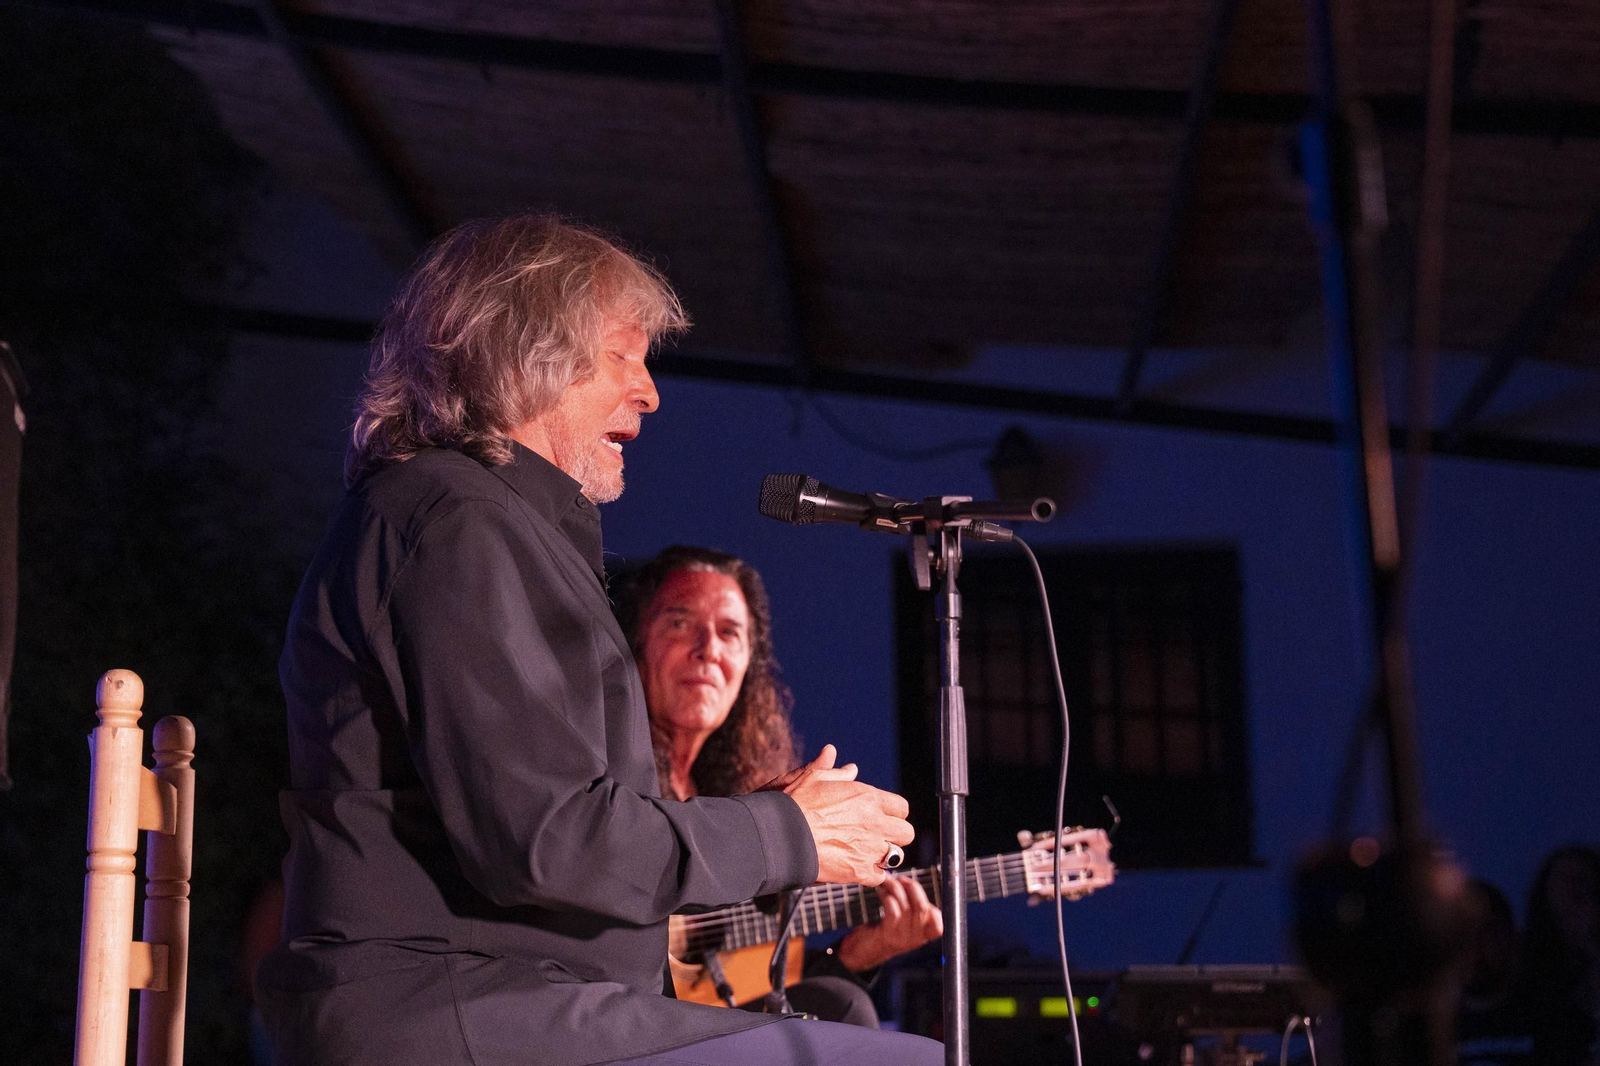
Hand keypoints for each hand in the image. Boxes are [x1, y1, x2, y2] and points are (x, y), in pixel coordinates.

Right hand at [765, 745, 913, 886]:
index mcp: (867, 797)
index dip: (892, 813)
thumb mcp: (812, 778)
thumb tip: (844, 762)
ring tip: (868, 854)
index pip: (901, 807)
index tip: (882, 817)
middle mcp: (874, 822)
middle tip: (878, 837)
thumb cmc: (793, 804)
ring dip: (884, 856)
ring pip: (896, 856)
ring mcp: (868, 848)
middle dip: (894, 835)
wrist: (778, 835)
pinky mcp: (858, 872)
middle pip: (906, 833)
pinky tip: (857, 869)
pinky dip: (870, 875)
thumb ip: (834, 771)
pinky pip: (879, 877)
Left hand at [836, 873, 942, 972]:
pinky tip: (881, 891)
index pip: (939, 926)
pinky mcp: (887, 934)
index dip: (934, 909)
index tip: (917, 894)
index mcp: (922, 936)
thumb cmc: (883, 931)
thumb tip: (912, 885)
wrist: (861, 953)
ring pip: (906, 906)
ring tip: (888, 881)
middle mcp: (915, 939)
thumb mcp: (903, 924)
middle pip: (923, 908)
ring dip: (896, 888)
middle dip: (913, 888)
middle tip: (902, 880)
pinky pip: (892, 910)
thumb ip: (912, 911)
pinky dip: (887, 897)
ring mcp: (902, 938)